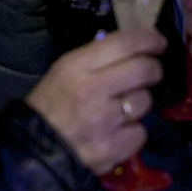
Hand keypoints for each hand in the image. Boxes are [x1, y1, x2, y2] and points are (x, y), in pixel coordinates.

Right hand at [26, 27, 166, 174]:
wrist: (32, 151)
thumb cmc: (49, 106)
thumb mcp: (63, 71)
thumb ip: (96, 59)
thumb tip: (133, 50)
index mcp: (77, 66)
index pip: (125, 42)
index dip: (149, 39)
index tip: (159, 42)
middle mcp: (93, 89)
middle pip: (145, 69)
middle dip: (154, 69)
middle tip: (150, 73)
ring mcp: (105, 121)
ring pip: (145, 101)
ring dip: (138, 103)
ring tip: (121, 109)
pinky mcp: (112, 148)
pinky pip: (140, 133)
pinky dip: (132, 133)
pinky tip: (116, 133)